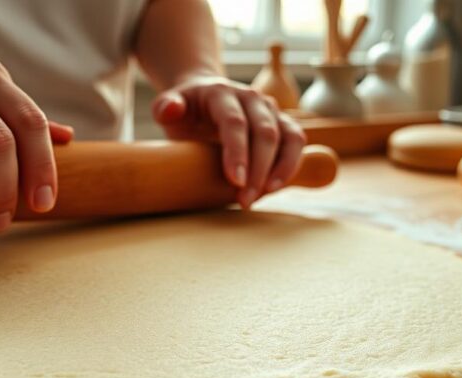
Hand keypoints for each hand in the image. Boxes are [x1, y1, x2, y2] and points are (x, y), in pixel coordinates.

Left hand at [152, 75, 305, 208]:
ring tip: (263, 196)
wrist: (204, 100)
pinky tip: (275, 188)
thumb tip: (170, 109)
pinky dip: (291, 165)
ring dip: (281, 169)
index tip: (234, 180)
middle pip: (264, 133)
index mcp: (221, 93)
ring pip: (289, 137)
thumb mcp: (168, 107)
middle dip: (258, 170)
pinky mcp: (283, 123)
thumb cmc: (185, 110)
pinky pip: (296, 143)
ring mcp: (270, 110)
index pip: (234, 122)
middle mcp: (251, 98)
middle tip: (244, 200)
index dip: (237, 152)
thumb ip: (164, 107)